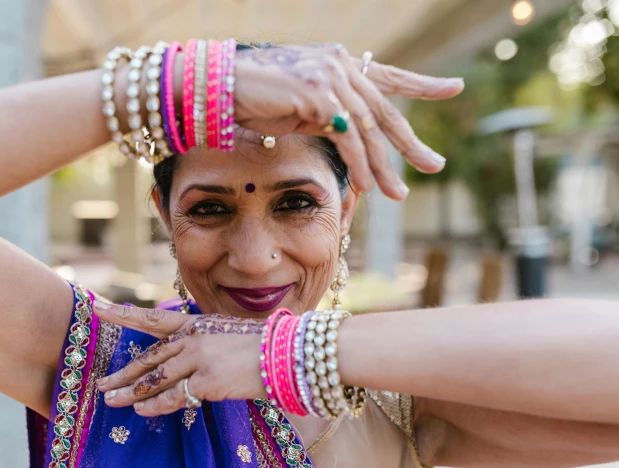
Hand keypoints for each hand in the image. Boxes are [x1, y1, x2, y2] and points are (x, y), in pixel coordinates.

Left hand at [93, 303, 266, 415]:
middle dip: (123, 373)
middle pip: (149, 357)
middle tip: (101, 384)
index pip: (152, 319)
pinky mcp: (207, 380)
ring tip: (112, 402)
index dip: (123, 314)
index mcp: (196, 324)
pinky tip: (142, 411)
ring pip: (155, 378)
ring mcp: (198, 358)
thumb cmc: (260, 347)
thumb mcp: (225, 336)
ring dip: (131, 392)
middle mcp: (192, 338)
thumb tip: (180, 357)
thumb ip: (200, 344)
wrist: (285, 354)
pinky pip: (173, 396)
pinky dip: (155, 405)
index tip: (98, 308)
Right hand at [233, 44, 463, 199]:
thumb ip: (330, 114)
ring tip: (398, 194)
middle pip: (385, 111)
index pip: (390, 76)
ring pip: (369, 130)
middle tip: (435, 165)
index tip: (454, 88)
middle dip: (411, 143)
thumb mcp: (301, 106)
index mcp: (340, 65)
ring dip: (384, 166)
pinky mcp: (319, 96)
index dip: (423, 84)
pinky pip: (348, 138)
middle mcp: (341, 66)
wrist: (221, 87)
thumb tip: (352, 139)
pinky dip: (360, 164)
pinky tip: (368, 186)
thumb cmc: (254, 98)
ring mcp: (331, 79)